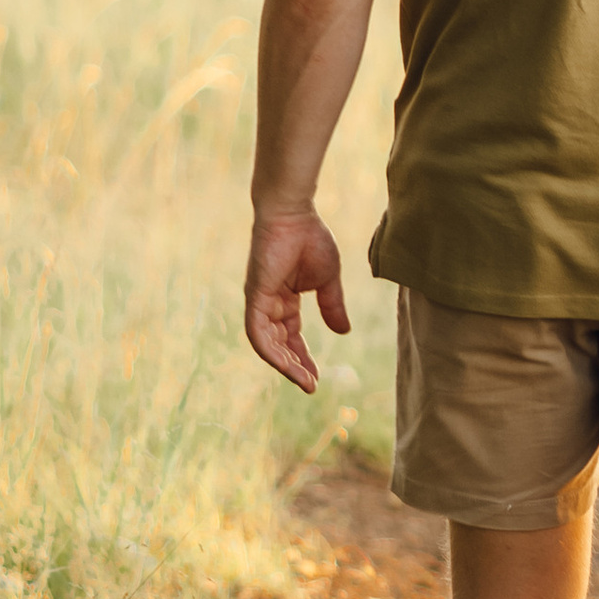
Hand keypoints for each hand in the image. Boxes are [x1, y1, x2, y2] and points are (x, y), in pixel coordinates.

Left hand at [245, 205, 349, 393]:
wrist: (294, 213)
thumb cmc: (310, 238)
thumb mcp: (328, 280)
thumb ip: (332, 306)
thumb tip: (343, 332)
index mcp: (283, 300)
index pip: (291, 336)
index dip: (303, 357)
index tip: (317, 377)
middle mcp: (268, 304)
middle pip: (278, 344)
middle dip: (295, 366)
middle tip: (311, 385)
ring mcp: (259, 301)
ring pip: (267, 344)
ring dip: (284, 365)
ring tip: (304, 381)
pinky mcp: (255, 297)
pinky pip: (258, 333)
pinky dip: (271, 351)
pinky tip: (287, 365)